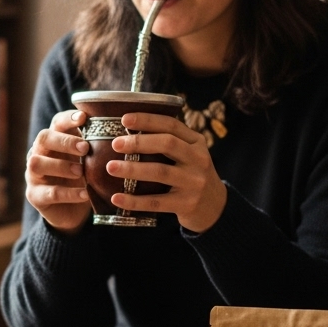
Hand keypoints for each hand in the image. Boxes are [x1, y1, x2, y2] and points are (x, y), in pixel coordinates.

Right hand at [25, 109, 91, 232]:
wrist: (72, 210)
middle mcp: (38, 153)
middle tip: (85, 148)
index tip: (83, 118)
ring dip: (61, 166)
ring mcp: (33, 174)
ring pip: (37, 163)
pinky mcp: (34, 195)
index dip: (68, 119)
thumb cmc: (82, 177)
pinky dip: (69, 193)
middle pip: (43, 138)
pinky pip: (49, 192)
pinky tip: (85, 194)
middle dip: (65, 141)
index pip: (56, 122)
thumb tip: (119, 129)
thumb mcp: (89, 160)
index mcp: (54, 140)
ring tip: (81, 171)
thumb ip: (95, 145)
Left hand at [108, 112, 225, 232]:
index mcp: (196, 142)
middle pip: (167, 144)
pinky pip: (156, 202)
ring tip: (111, 167)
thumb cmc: (192, 175)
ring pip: (160, 172)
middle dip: (139, 142)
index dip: (147, 120)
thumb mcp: (190, 154)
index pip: (172, 125)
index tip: (124, 119)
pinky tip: (116, 197)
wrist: (216, 207)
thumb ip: (170, 142)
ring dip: (133, 169)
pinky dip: (134, 200)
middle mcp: (198, 159)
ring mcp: (194, 183)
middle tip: (115, 144)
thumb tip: (127, 130)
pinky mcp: (187, 204)